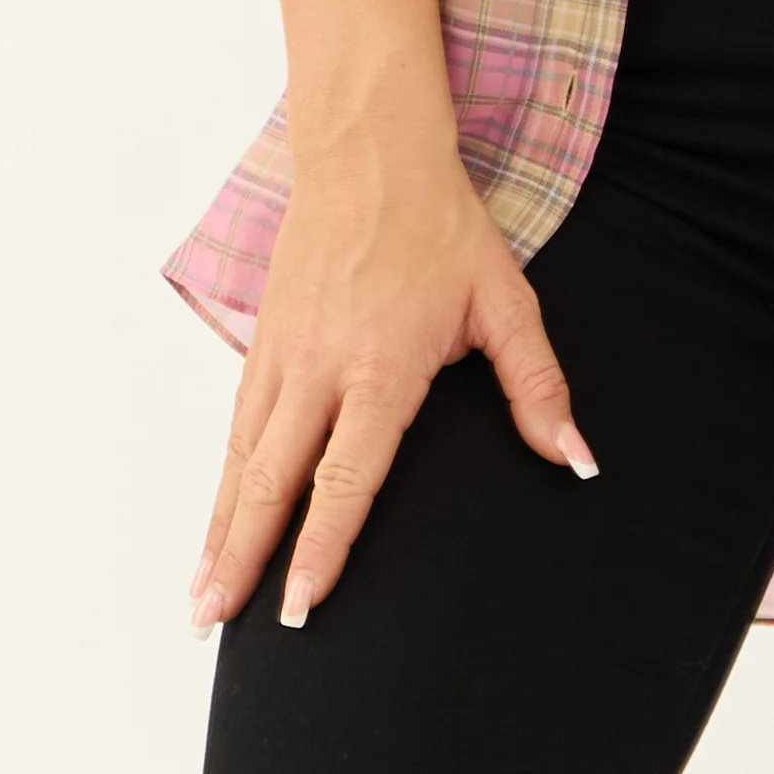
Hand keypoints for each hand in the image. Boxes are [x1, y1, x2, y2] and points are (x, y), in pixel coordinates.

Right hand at [192, 123, 594, 634]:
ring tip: (200, 597)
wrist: (367, 152)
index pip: (344, 477)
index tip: (299, 605)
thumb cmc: (440, 227)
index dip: (321, 546)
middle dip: (243, 560)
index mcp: (381, 366)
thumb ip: (537, 386)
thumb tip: (574, 457)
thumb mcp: (506, 300)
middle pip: (271, 482)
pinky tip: (214, 527)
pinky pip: (235, 431)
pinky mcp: (262, 344)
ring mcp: (281, 356)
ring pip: (240, 462)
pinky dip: (221, 486)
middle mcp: (318, 368)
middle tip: (215, 622)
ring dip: (218, 532)